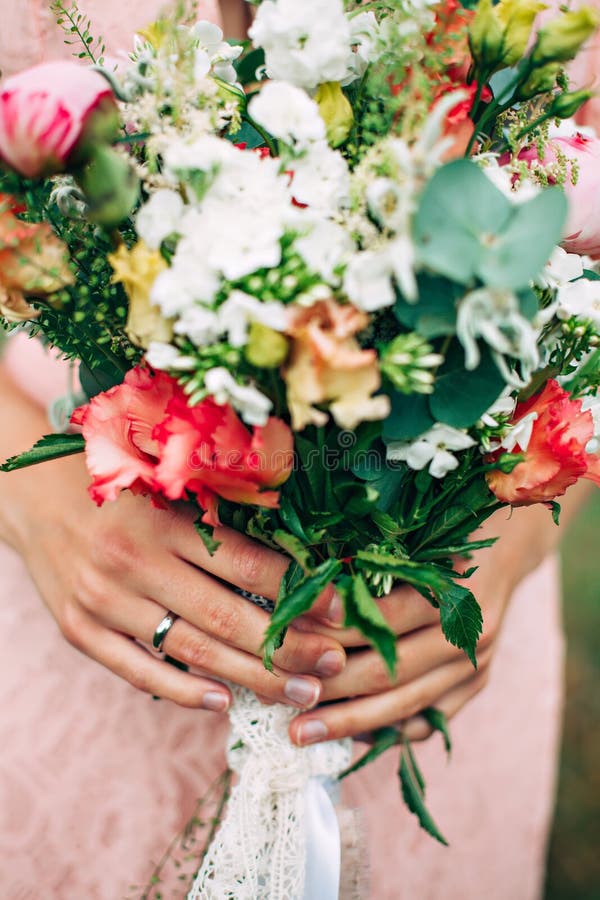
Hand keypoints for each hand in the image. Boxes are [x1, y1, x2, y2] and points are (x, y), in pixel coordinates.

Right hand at [13, 453, 346, 712]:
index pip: (246, 565)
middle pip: (226, 617)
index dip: (298, 591)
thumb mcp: (167, 486)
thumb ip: (220, 518)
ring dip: (251, 678)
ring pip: (191, 651)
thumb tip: (292, 560)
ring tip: (298, 692)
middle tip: (334, 664)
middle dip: (288, 647)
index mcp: (163, 521)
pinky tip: (222, 701)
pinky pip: (137, 670)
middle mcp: (132, 562)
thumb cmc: (116, 485)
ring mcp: (102, 601)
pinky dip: (181, 690)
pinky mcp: (78, 629)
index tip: (339, 609)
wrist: (33, 495)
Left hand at [288, 545, 515, 746]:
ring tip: (301, 732)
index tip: (286, 636)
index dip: (332, 627)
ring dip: (349, 722)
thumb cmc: (442, 531)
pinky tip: (346, 736)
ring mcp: (475, 663)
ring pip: (405, 705)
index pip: (382, 618)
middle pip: (389, 671)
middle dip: (329, 689)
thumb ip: (366, 559)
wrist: (504, 547)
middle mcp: (467, 632)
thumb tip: (303, 589)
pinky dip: (385, 731)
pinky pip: (427, 721)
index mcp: (452, 588)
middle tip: (278, 703)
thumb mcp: (411, 534)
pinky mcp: (476, 684)